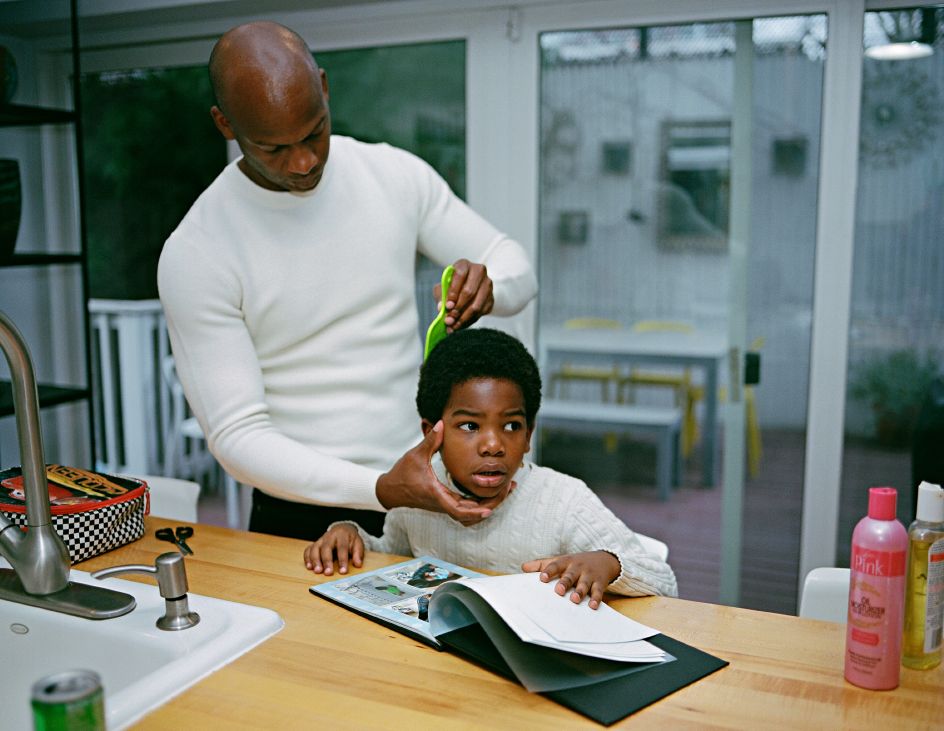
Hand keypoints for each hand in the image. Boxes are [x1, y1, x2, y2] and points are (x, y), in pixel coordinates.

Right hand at [304, 523, 363, 575]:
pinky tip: (309, 567)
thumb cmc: (350, 539)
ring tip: (317, 571)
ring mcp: (320, 540)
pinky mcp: (315, 544)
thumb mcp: (358, 543)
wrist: (342, 529)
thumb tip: (358, 564)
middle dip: (326, 561)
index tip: (343, 571)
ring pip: (315, 548)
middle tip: (328, 573)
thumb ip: (358, 554)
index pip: (342, 548)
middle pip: (326, 548)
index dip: (342, 560)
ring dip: (315, 560)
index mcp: (342, 535)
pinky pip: (308, 549)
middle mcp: (329, 536)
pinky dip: (307, 558)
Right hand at [375, 421, 509, 524]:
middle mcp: (442, 503)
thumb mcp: (416, 455)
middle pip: (471, 514)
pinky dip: (480, 503)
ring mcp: (444, 504)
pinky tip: (491, 491)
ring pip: (470, 512)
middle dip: (491, 505)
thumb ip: (430, 440)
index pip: (457, 510)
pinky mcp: (445, 502)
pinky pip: (467, 507)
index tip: (489, 509)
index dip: (474, 512)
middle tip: (508, 489)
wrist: (391, 490)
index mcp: (436, 494)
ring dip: (488, 504)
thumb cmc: (402, 474)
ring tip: (505, 490)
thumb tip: (440, 423)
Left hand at [436, 259, 493, 331]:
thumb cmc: (453, 286)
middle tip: (449, 320)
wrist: (469, 287)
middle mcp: (479, 271)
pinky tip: (460, 326)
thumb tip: (441, 308)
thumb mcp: (443, 287)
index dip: (453, 292)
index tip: (447, 306)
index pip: (460, 276)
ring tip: (453, 326)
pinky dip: (469, 322)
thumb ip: (441, 295)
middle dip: (458, 308)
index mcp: (464, 265)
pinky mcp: (491, 299)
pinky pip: (481, 313)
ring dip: (463, 318)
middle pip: (469, 292)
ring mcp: (487, 285)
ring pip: (476, 305)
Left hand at [521, 551, 620, 609]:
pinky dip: (596, 598)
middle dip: (565, 582)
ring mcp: (589, 575)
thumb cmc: (576, 563)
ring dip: (580, 591)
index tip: (542, 578)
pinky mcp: (600, 583)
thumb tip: (523, 568)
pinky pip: (598, 591)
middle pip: (570, 575)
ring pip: (584, 583)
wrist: (603, 559)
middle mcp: (577, 568)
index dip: (548, 571)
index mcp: (565, 562)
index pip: (555, 565)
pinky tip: (592, 605)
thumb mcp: (560, 561)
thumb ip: (542, 565)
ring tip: (575, 599)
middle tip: (559, 591)